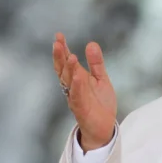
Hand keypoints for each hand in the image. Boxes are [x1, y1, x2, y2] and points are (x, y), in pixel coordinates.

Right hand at [53, 33, 116, 151]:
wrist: (104, 127)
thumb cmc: (100, 103)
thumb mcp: (101, 79)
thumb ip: (96, 63)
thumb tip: (91, 43)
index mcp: (76, 78)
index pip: (66, 62)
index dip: (62, 49)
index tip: (58, 35)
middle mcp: (72, 87)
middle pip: (63, 69)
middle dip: (59, 56)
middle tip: (57, 41)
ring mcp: (75, 97)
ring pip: (68, 82)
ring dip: (69, 69)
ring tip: (71, 55)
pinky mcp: (81, 108)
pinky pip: (77, 96)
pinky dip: (77, 86)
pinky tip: (78, 76)